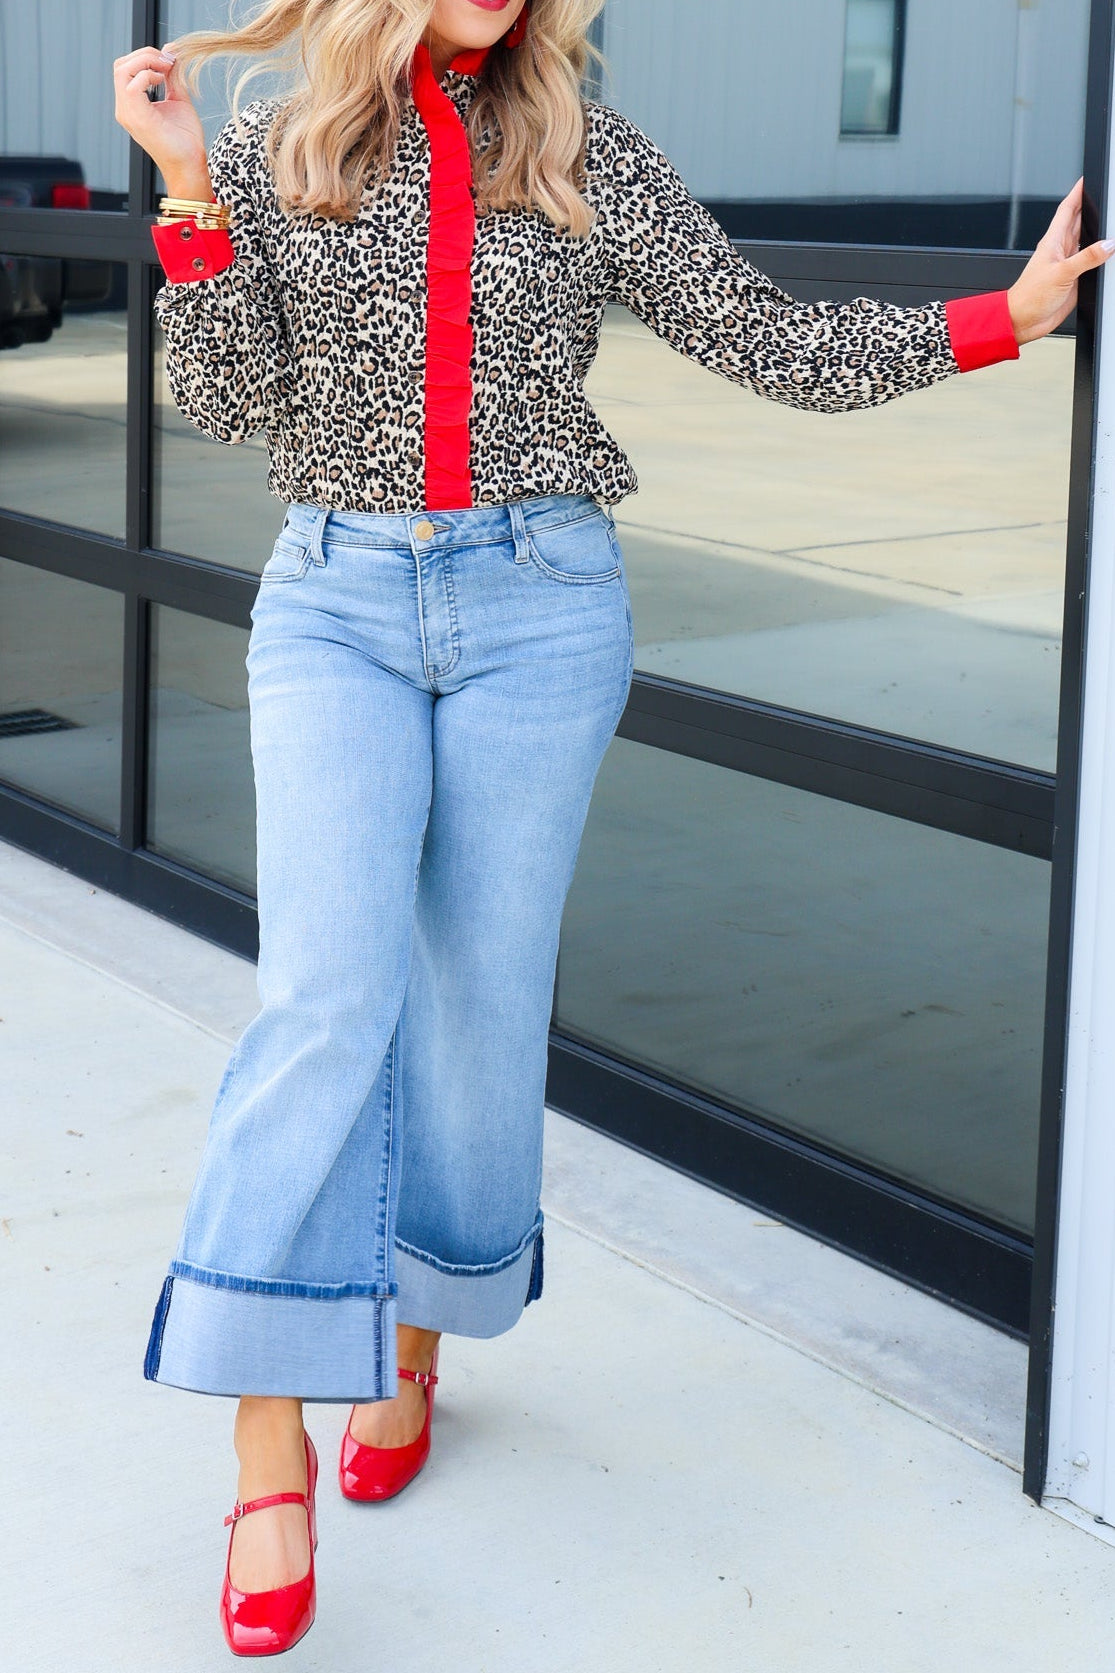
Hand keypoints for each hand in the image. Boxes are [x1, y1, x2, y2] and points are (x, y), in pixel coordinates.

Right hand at [113, 44, 211, 198]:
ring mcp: (127, 113)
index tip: (169, 59)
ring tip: (166, 68)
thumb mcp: (178, 99)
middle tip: (168, 60)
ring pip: (122, 70)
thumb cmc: (185, 139)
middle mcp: (124, 109)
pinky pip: (131, 85)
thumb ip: (172, 76)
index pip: (126, 69)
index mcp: (131, 105)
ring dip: (146, 61)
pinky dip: (148, 75)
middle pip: (120, 65)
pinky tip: (163, 80)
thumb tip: (170, 51)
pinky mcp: (136, 117)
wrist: (190, 164)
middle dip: (144, 54)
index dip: (145, 57)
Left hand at [1007, 178, 1114, 344]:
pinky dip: (1098, 256)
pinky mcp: (1072, 278)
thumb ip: (1086, 258)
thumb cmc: (1029, 297)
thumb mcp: (1061, 273)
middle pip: (1079, 221)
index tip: (1085, 179)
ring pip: (1085, 240)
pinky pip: (1089, 261)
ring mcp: (1066, 263)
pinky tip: (1106, 254)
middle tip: (1103, 196)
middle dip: (1091, 207)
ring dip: (1096, 231)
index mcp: (1053, 242)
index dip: (1076, 192)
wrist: (1022, 320)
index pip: (1067, 209)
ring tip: (1108, 220)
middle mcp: (1060, 250)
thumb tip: (1107, 245)